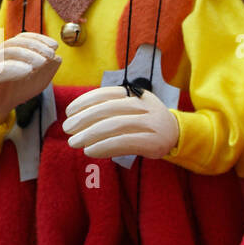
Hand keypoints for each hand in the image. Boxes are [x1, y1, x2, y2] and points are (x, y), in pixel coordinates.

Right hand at [0, 32, 60, 124]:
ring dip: (26, 55)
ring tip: (42, 62)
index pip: (22, 39)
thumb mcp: (37, 81)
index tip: (55, 45)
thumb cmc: (17, 91)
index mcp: (9, 52)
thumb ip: (48, 70)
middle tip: (51, 54)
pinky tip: (28, 70)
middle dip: (35, 46)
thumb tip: (59, 58)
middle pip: (14, 43)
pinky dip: (13, 68)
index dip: (39, 39)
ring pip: (5, 53)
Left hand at [62, 84, 178, 158]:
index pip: (106, 94)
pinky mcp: (153, 141)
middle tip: (67, 129)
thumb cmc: (146, 122)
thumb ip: (111, 109)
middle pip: (108, 110)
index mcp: (136, 94)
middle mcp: (144, 105)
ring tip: (74, 142)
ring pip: (115, 125)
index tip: (69, 111)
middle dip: (84, 119)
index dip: (85, 101)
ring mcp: (150, 123)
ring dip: (90, 134)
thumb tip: (78, 118)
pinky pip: (124, 142)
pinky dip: (104, 147)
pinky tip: (90, 151)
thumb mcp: (132, 108)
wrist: (176, 134)